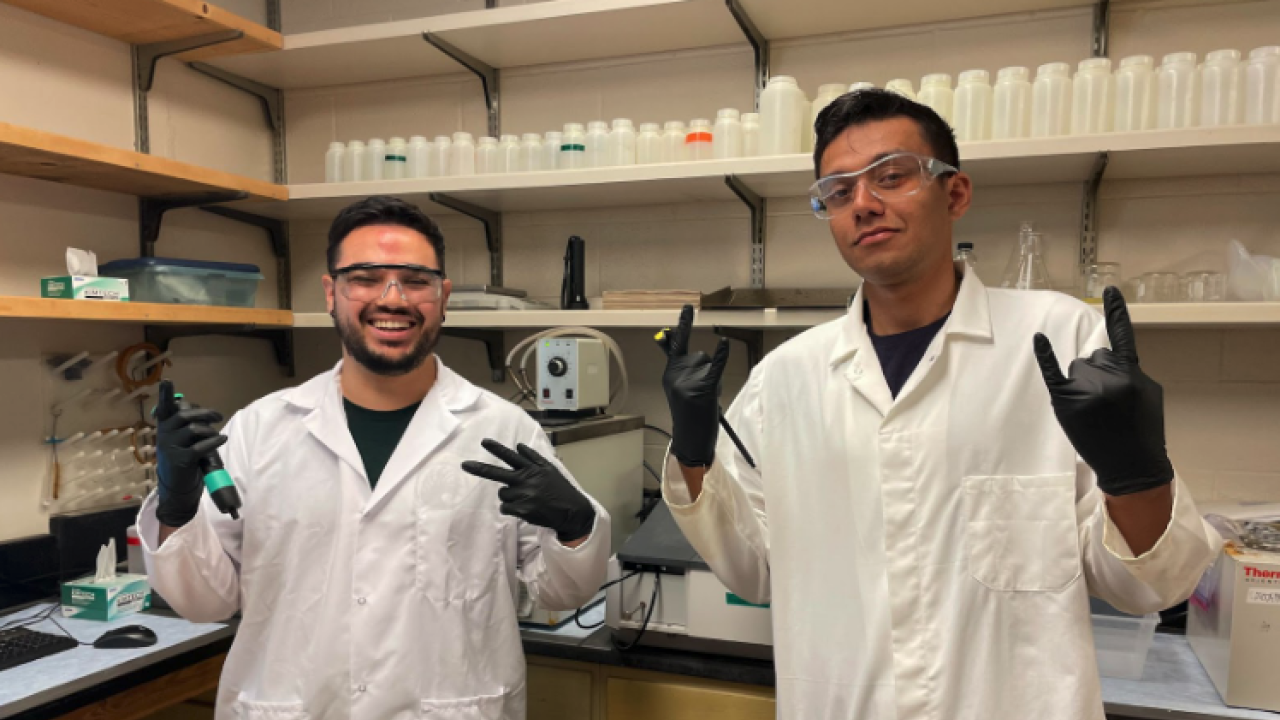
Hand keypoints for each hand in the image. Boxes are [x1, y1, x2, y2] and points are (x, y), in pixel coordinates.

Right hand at [154, 380, 226, 527]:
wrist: (177, 484)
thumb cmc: (182, 455)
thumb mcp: (180, 437)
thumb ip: (186, 422)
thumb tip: (200, 409)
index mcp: (164, 425)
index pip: (164, 407)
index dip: (165, 394)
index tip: (166, 381)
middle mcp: (165, 433)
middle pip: (185, 415)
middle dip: (204, 413)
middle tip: (218, 416)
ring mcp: (171, 447)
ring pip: (194, 429)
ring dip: (209, 430)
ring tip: (216, 435)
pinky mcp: (181, 460)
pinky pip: (200, 447)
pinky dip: (214, 441)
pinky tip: (222, 439)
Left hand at [461, 440, 595, 542]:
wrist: (571, 511)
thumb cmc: (560, 489)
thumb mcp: (550, 469)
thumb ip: (533, 458)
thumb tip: (518, 446)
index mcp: (532, 468)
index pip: (511, 456)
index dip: (496, 449)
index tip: (484, 442)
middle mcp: (526, 480)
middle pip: (497, 473)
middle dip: (479, 468)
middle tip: (464, 465)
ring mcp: (523, 495)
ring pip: (503, 494)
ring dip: (510, 497)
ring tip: (526, 499)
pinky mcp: (522, 510)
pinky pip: (505, 508)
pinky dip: (511, 509)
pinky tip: (524, 509)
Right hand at [658, 304, 728, 467]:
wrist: (691, 440)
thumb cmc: (689, 414)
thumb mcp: (680, 388)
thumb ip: (680, 365)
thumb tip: (668, 336)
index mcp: (669, 374)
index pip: (676, 344)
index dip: (683, 324)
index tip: (688, 307)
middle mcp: (675, 375)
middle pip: (700, 356)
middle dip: (706, 370)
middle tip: (702, 392)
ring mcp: (688, 382)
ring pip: (709, 364)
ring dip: (713, 378)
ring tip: (707, 397)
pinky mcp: (702, 389)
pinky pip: (714, 367)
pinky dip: (721, 355)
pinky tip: (724, 342)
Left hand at [1033, 287, 1173, 495]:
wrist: (1131, 467)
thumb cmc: (1142, 432)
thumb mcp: (1148, 396)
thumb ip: (1130, 372)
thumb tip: (1112, 360)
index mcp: (1132, 372)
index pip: (1122, 335)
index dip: (1117, 311)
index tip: (1109, 288)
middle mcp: (1108, 376)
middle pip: (1094, 357)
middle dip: (1100, 374)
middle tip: (1109, 404)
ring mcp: (1086, 389)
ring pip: (1078, 368)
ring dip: (1084, 383)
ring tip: (1096, 411)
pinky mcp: (1066, 401)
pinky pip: (1053, 372)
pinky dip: (1045, 355)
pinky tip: (1039, 339)